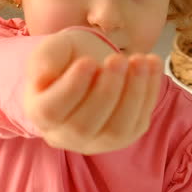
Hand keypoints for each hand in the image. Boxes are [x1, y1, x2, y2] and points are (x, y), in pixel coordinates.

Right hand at [23, 29, 162, 154]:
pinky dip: (149, 92)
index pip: (51, 111)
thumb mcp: (53, 49)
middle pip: (83, 126)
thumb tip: (42, 76)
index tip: (88, 61)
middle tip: (117, 59)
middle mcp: (65, 136)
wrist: (92, 64)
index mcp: (39, 114)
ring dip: (132, 94)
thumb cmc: (67, 58)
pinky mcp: (125, 138)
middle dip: (105, 91)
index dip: (71, 88)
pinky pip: (139, 122)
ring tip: (139, 60)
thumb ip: (44, 58)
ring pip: (116, 130)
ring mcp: (97, 142)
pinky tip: (151, 64)